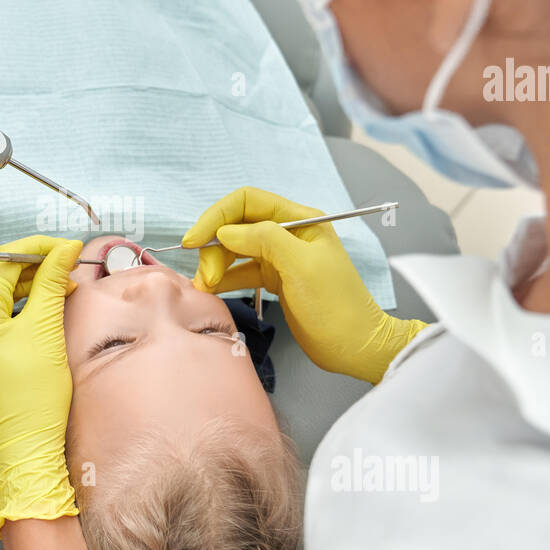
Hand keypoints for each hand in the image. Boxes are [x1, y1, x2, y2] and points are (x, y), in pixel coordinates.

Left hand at [0, 235, 82, 539]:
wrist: (24, 451)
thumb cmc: (34, 396)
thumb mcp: (47, 330)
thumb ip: (53, 282)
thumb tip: (64, 249)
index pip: (0, 265)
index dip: (35, 250)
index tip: (65, 247)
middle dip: (32, 272)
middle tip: (67, 270)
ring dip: (24, 294)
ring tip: (59, 292)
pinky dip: (13, 318)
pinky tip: (38, 317)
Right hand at [184, 187, 426, 384]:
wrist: (355, 347)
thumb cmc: (337, 306)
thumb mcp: (301, 266)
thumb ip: (264, 239)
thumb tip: (225, 231)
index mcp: (300, 220)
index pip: (247, 201)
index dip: (217, 216)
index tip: (194, 241)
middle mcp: (288, 234)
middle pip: (237, 225)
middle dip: (215, 247)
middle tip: (205, 277)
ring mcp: (280, 257)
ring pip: (235, 249)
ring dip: (215, 264)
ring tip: (204, 286)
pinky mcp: (275, 280)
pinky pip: (240, 272)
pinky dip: (223, 279)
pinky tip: (210, 289)